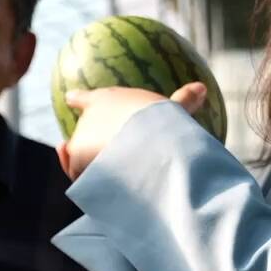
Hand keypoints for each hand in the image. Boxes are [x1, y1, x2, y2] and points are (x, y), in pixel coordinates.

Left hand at [56, 82, 206, 178]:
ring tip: (110, 172)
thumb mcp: (173, 111)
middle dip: (93, 141)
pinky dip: (83, 176)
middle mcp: (88, 117)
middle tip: (111, 155)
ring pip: (81, 155)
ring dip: (89, 162)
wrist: (146, 144)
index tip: (69, 97)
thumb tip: (201, 87)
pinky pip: (76, 173)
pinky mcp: (77, 161)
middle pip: (85, 131)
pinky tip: (97, 182)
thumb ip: (183, 100)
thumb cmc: (161, 124)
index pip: (85, 98)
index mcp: (106, 99)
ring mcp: (80, 139)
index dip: (78, 99)